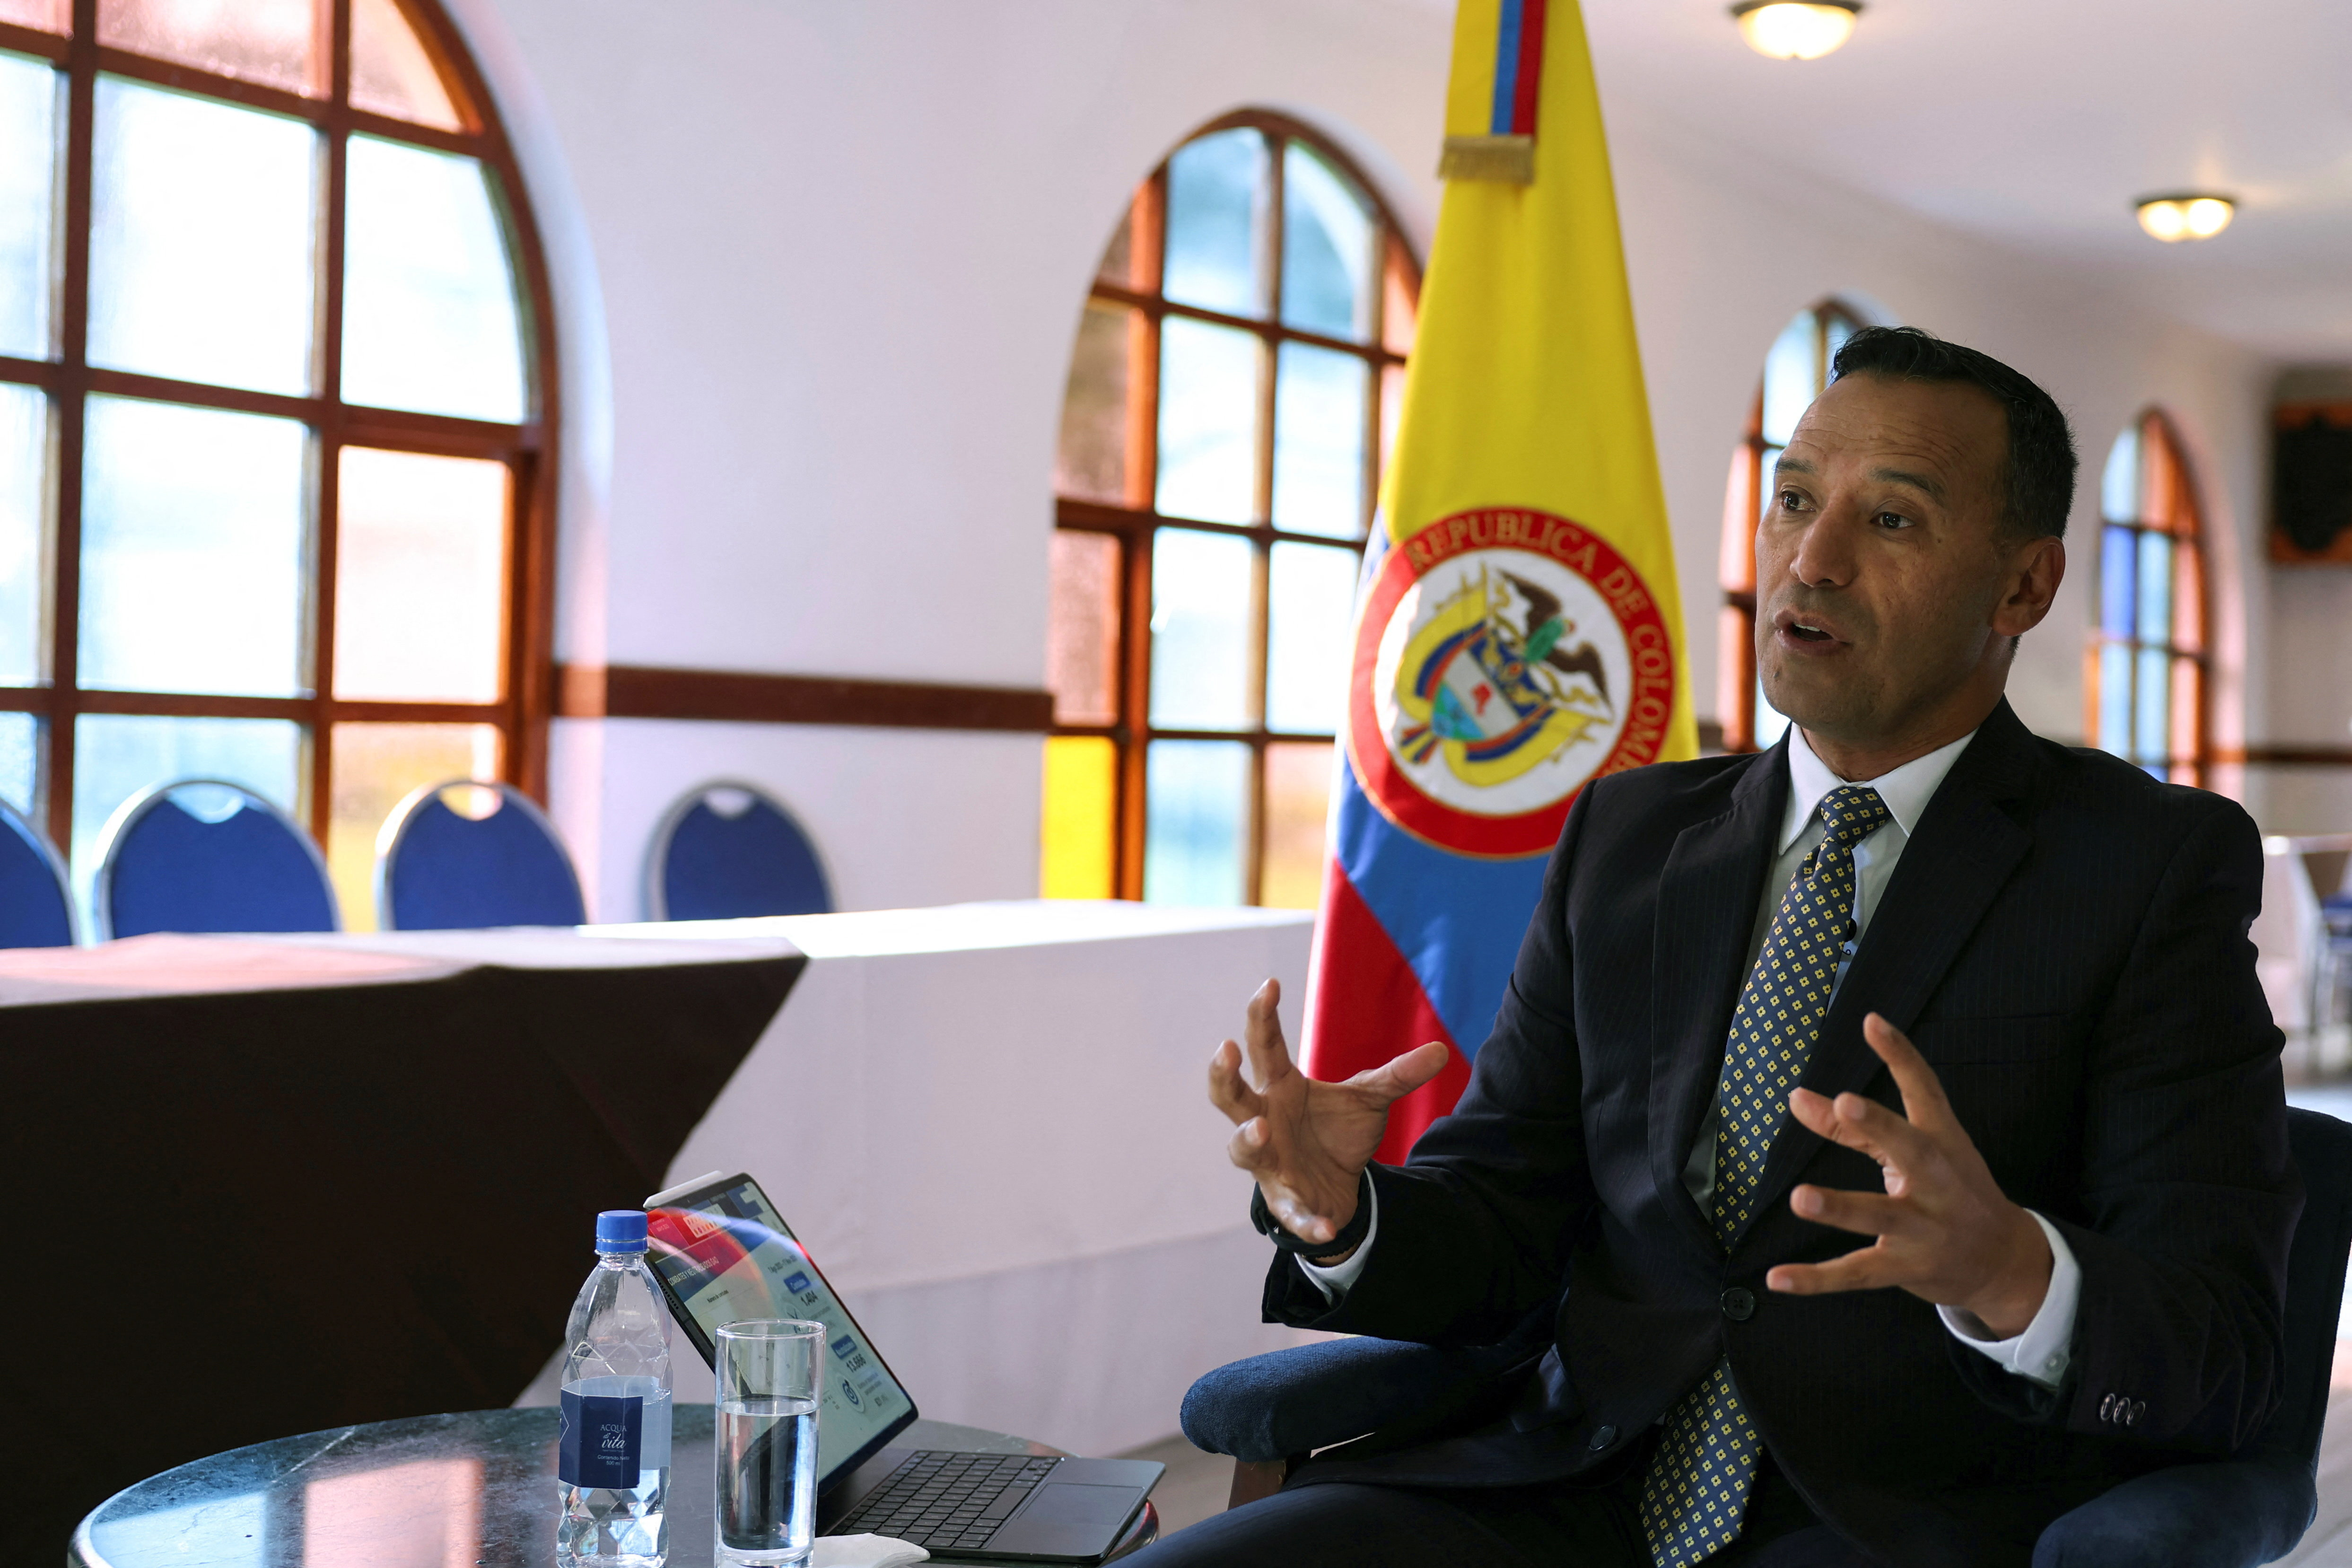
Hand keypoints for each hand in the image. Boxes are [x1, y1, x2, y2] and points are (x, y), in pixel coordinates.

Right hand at [1207, 978, 1448, 1252]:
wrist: (1339, 1188)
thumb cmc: (1338, 1133)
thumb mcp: (1371, 1100)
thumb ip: (1398, 1076)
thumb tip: (1442, 1050)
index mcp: (1281, 1087)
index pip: (1265, 1045)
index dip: (1262, 1015)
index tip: (1270, 984)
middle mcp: (1264, 1120)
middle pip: (1229, 1095)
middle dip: (1223, 1074)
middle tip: (1226, 1050)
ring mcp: (1269, 1161)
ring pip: (1242, 1149)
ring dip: (1246, 1140)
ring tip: (1260, 1131)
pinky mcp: (1286, 1201)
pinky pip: (1290, 1212)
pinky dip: (1304, 1221)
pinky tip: (1325, 1227)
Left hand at [1767, 1012, 2052, 1337]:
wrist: (2004, 1262)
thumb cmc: (1951, 1192)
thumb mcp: (1915, 1152)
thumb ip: (1851, 1127)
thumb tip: (1794, 1097)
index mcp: (1942, 1142)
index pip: (1925, 1090)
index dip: (1900, 1055)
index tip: (1871, 1022)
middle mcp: (1937, 1181)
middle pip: (1911, 1149)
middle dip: (1880, 1128)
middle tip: (1846, 1103)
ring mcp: (1924, 1228)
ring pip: (1880, 1216)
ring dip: (1841, 1207)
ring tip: (1800, 1198)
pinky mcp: (1906, 1268)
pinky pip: (1856, 1273)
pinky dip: (1816, 1279)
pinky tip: (1777, 1278)